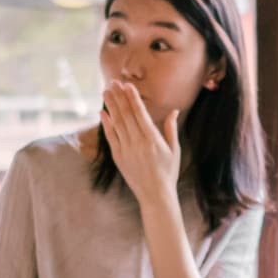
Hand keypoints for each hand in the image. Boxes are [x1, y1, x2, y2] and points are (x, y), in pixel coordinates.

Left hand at [100, 81, 179, 205]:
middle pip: (126, 114)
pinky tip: (102, 112)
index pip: (140, 113)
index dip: (132, 97)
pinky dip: (106, 124)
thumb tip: (174, 110)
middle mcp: (138, 142)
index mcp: (152, 139)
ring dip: (111, 106)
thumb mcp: (174, 149)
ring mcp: (126, 150)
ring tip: (106, 91)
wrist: (155, 195)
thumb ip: (171, 128)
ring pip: (117, 123)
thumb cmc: (168, 172)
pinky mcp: (118, 157)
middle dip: (119, 96)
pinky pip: (111, 137)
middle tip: (113, 82)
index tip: (127, 85)